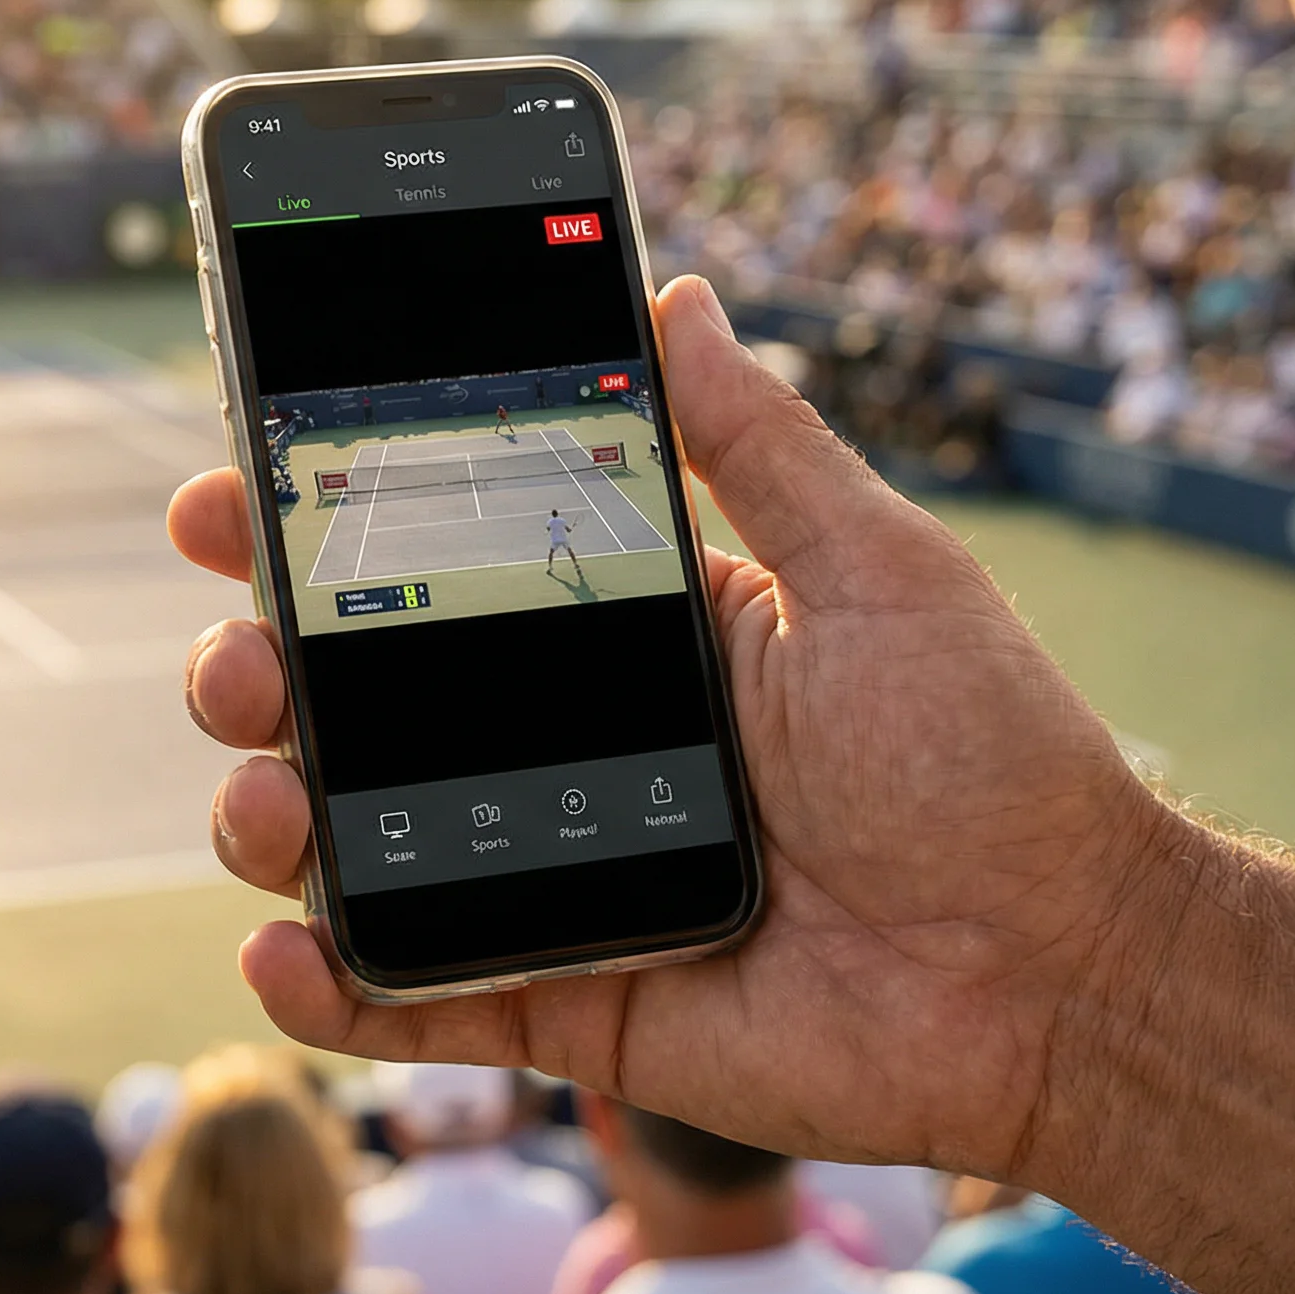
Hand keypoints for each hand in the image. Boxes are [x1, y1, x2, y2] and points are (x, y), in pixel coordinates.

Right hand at [170, 276, 1166, 1178]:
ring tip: (266, 801)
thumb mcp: (874, 571)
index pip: (437, 568)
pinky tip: (280, 950)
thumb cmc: (989, 759)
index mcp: (631, 636)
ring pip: (361, 843)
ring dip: (270, 816)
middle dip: (262, 667)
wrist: (1059, 972)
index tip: (235, 492)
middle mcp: (569, 749)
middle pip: (362, 703)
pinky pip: (420, 993)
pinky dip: (331, 986)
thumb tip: (680, 293)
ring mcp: (555, 876)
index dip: (322, 532)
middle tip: (241, 653)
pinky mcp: (568, 1000)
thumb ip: (759, 446)